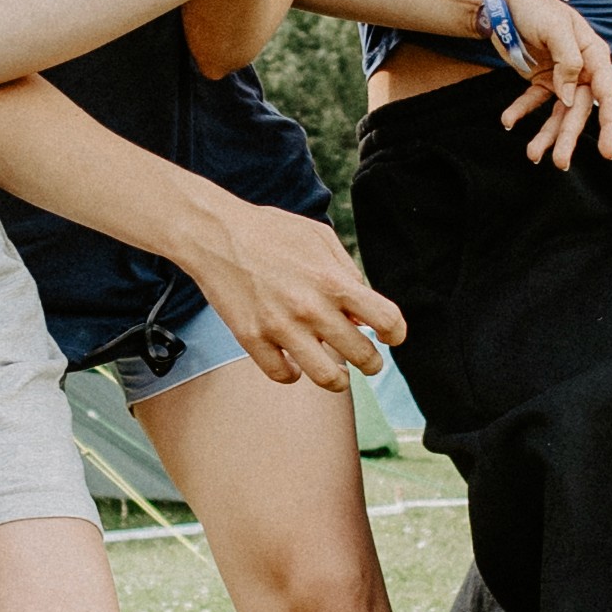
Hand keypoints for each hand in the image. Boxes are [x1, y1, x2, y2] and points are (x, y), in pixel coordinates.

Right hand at [181, 196, 406, 389]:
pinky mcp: (252, 339)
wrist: (216, 234)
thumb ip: (347, 273)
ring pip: (327, 378)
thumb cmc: (272, 232)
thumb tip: (363, 310)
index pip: (386, 321)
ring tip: (338, 375)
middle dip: (372, 362)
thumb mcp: (320, 238)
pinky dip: (293, 374)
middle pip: (363, 355)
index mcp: (334, 281)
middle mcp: (311, 308)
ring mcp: (281, 327)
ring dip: (338, 380)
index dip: (395, 333)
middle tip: (368, 361)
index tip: (390, 337)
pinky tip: (294, 363)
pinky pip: (283, 375)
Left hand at [490, 0, 611, 166]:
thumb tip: (568, 96)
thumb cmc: (537, 8)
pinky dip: (521, 112)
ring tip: (533, 154)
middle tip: (560, 162)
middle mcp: (582, 70)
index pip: (608, 94)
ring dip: (547, 135)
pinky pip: (534, 101)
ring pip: (558, 113)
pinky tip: (508, 121)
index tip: (607, 151)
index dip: (609, 123)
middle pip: (579, 110)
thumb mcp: (555, 28)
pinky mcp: (541, 80)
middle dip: (569, 137)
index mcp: (594, 55)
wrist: (506, 2)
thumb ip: (567, 60)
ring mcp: (562, 77)